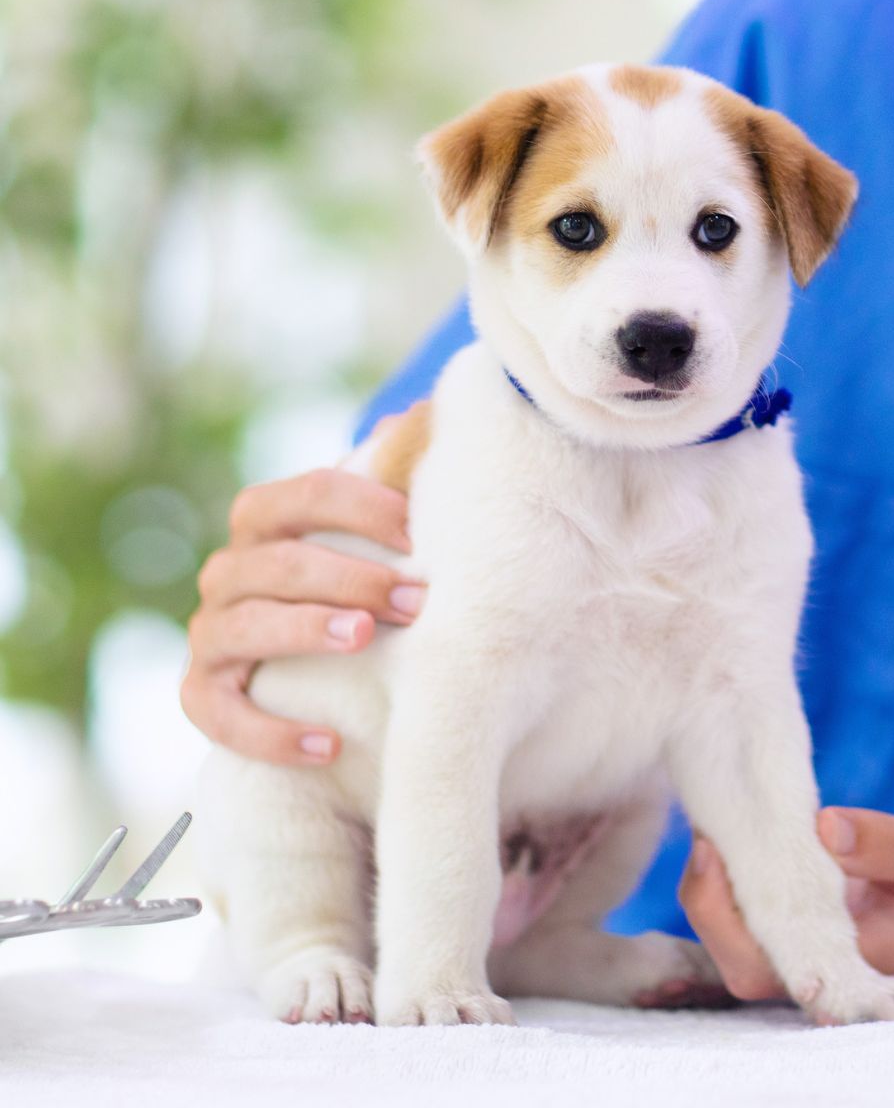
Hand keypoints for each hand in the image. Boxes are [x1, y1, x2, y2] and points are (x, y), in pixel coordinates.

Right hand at [182, 467, 424, 764]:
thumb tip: (423, 417)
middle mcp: (229, 571)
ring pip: (246, 626)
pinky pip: (220, 717)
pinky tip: (327, 744)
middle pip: (280, 563)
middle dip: (351, 577)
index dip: (361, 507)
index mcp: (266, 521)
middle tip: (414, 600)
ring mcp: (210, 633)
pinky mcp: (202, 694)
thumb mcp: (368, 535)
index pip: (305, 494)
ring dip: (307, 630)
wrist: (303, 663)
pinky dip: (270, 733)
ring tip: (363, 639)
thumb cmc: (353, 582)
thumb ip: (390, 481)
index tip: (417, 534)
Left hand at [679, 804, 893, 995]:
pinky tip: (727, 829)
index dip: (726, 920)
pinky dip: (731, 875)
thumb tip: (826, 828)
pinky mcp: (808, 915)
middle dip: (708, 901)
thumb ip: (888, 845)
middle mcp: (827, 963)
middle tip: (707, 834)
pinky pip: (753, 910)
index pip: (769, 965)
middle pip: (739, 960)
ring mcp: (814, 942)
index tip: (713, 851)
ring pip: (737, 938)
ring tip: (713, 825)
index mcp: (859, 962)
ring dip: (714, 886)